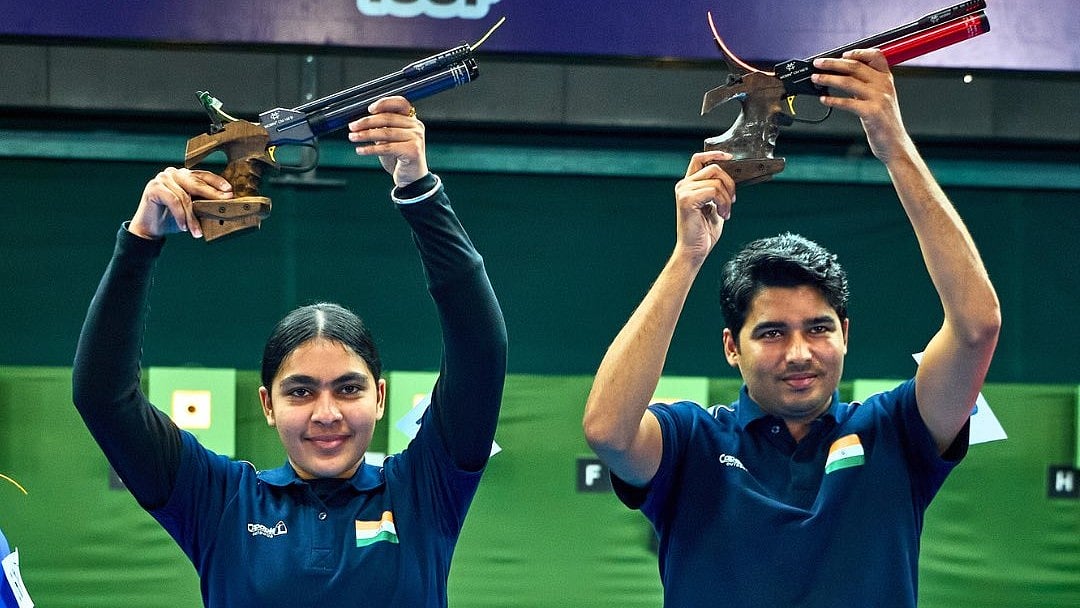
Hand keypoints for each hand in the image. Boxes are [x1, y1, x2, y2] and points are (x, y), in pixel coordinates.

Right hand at [129, 168, 232, 239]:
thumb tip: (227, 204)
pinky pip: (173, 201)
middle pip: (197, 183)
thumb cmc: (174, 218)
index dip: (218, 183)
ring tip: (197, 232)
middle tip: (225, 202)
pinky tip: (184, 228)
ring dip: (192, 217)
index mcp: (185, 175)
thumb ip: (205, 203)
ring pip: (185, 197)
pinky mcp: (154, 187)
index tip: (230, 192)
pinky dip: (180, 216)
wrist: (151, 228)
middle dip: (212, 194)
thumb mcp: (194, 210)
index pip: (204, 176)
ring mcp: (163, 178)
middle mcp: (174, 173)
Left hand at [348, 96, 428, 187]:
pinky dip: (371, 149)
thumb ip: (381, 128)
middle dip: (367, 122)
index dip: (384, 103)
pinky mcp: (413, 151)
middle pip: (388, 118)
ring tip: (353, 137)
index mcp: (411, 120)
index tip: (369, 109)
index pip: (400, 103)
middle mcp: (416, 126)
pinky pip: (387, 148)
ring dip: (365, 135)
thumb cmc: (399, 158)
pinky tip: (360, 150)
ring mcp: (416, 138)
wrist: (411, 178)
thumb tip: (360, 121)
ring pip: (385, 133)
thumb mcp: (389, 139)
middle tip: (352, 126)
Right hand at [674, 151, 735, 263]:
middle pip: (714, 168)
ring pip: (716, 181)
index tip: (730, 157)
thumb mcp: (715, 205)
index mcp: (688, 185)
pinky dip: (723, 203)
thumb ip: (719, 190)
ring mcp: (683, 191)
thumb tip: (733, 177)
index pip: (699, 159)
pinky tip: (722, 214)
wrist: (695, 250)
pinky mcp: (687, 200)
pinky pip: (714, 191)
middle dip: (730, 183)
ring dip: (727, 197)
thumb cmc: (704, 232)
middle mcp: (683, 185)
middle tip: (732, 201)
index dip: (715, 154)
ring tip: (725, 212)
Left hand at [811, 49, 912, 163]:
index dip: (858, 52)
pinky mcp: (872, 112)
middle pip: (856, 66)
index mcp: (887, 79)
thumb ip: (865, 87)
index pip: (876, 56)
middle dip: (833, 63)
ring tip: (815, 79)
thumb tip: (842, 77)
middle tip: (818, 63)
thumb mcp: (879, 99)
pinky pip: (848, 103)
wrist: (895, 144)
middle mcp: (884, 86)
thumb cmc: (884, 123)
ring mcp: (879, 98)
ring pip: (849, 82)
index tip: (841, 54)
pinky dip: (833, 100)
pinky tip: (823, 99)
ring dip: (828, 78)